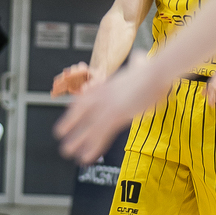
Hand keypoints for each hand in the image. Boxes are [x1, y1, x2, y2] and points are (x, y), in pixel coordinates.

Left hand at [55, 58, 169, 162]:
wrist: (156, 72)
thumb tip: (140, 57)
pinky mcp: (116, 116)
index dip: (75, 107)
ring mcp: (108, 106)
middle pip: (80, 112)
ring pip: (87, 126)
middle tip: (59, 135)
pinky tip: (86, 157)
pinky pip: (101, 135)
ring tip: (67, 151)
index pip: (86, 97)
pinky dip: (92, 147)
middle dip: (69, 124)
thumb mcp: (141, 65)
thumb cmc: (153, 71)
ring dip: (76, 140)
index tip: (68, 115)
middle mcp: (104, 95)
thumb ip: (138, 63)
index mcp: (108, 85)